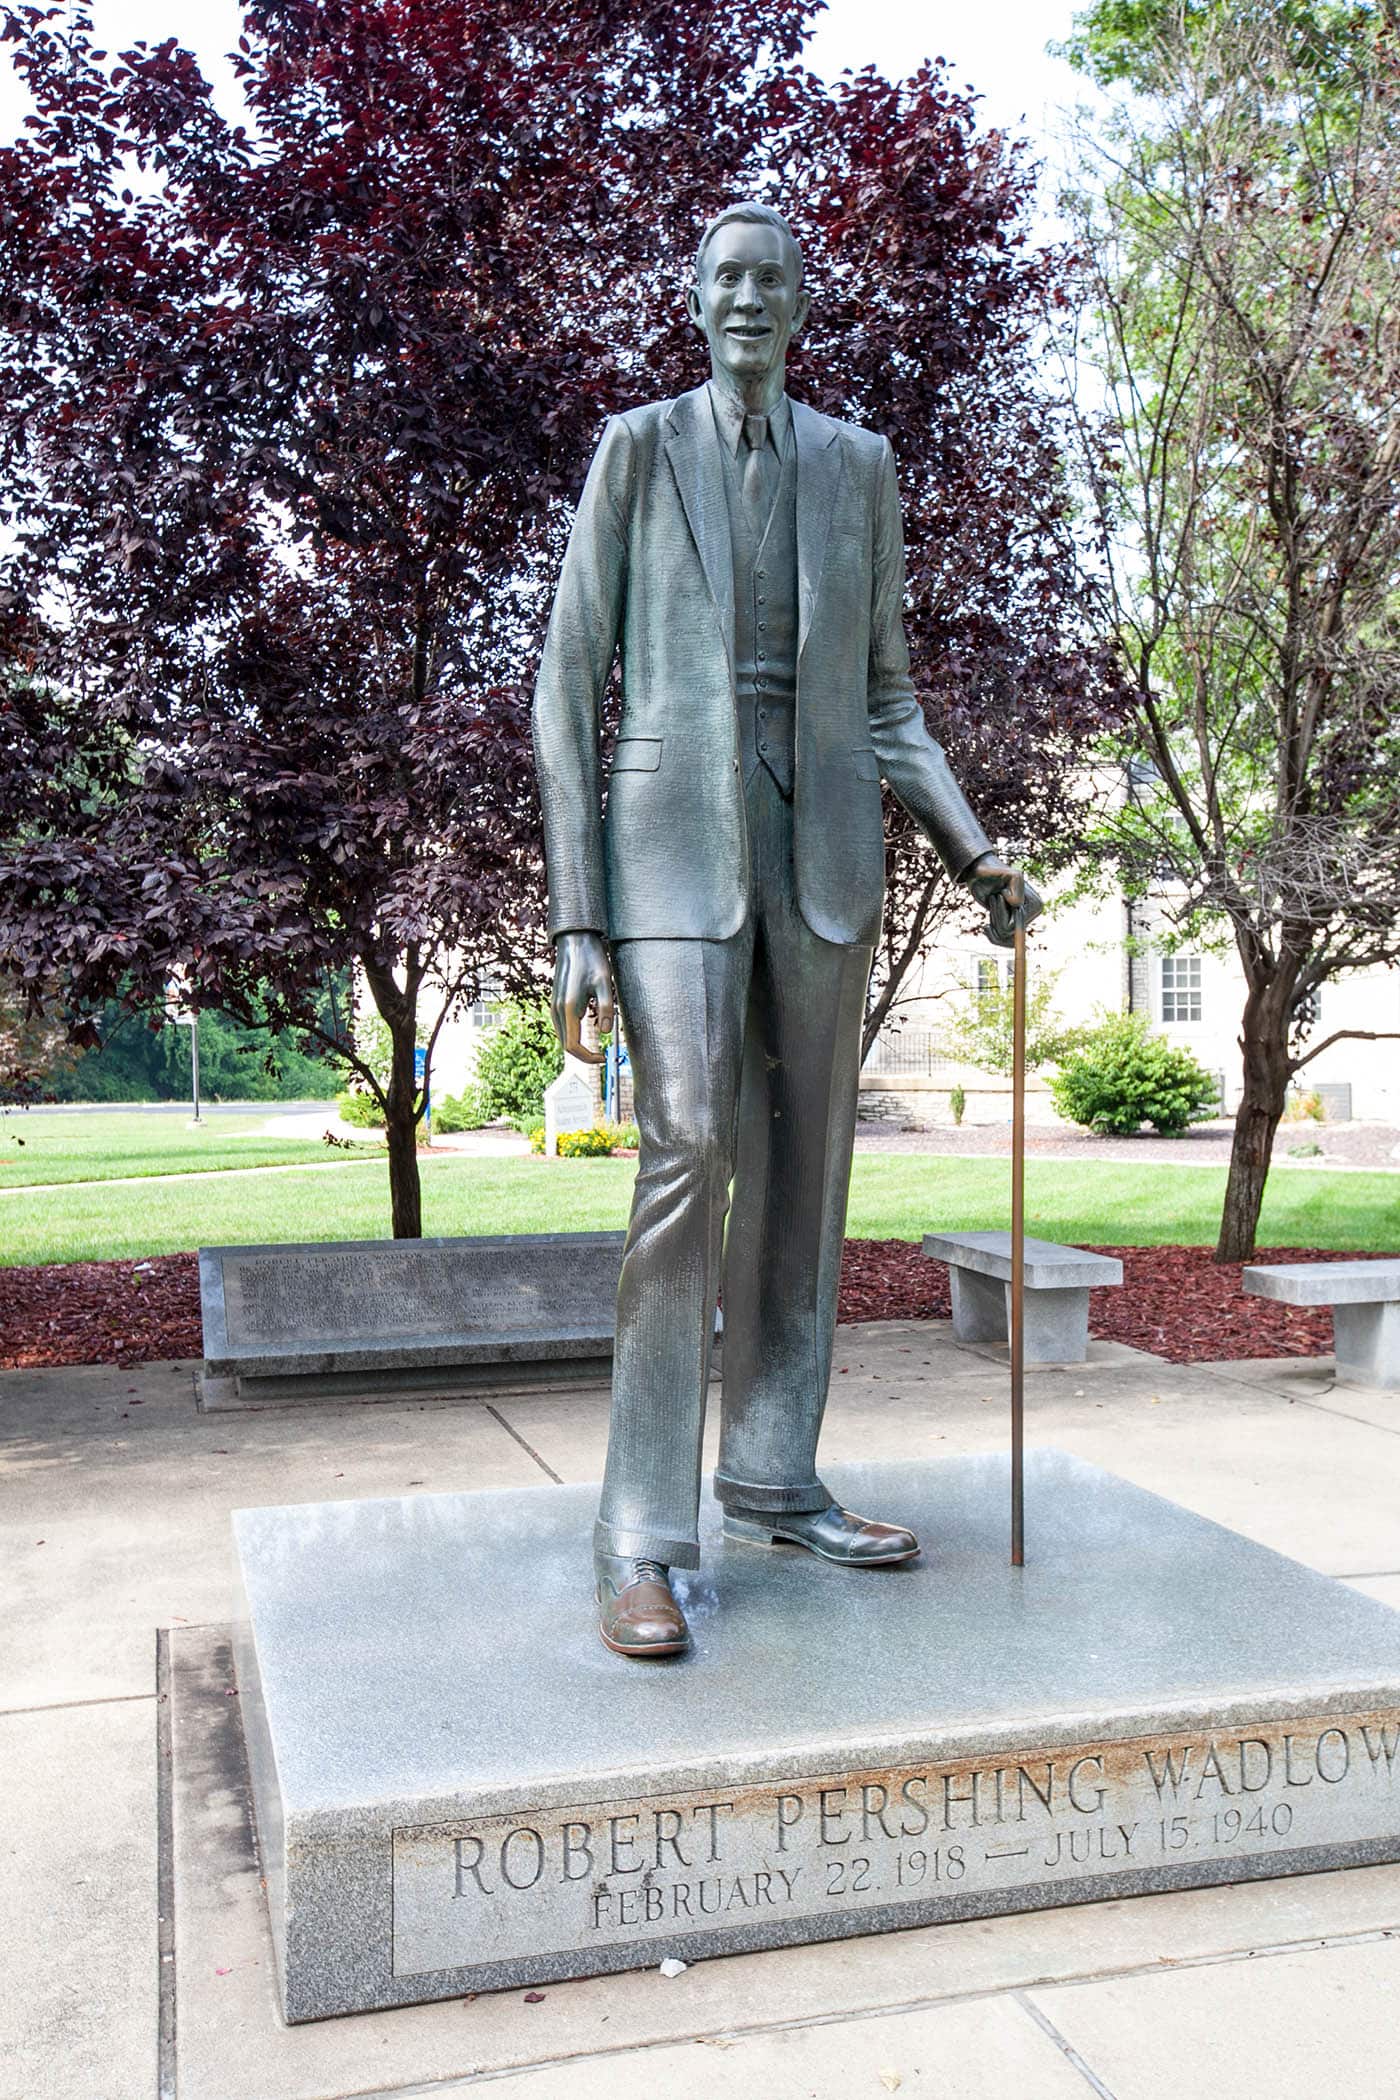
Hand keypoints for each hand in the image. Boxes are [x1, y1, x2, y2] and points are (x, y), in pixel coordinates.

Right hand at [550, 932, 613, 1064]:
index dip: (588, 1058)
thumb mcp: (604, 982)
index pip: (573, 1046)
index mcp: (568, 1008)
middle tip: (602, 1055)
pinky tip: (587, 1029)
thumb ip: (606, 1008)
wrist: (574, 941)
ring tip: (596, 1046)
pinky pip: (562, 1027)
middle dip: (583, 1055)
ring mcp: (554, 1006)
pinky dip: (573, 1035)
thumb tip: (606, 1033)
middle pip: (566, 1045)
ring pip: (563, 1037)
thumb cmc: (591, 959)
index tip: (603, 1057)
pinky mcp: (556, 1002)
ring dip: (578, 1045)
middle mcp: (557, 1010)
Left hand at [964, 853, 1041, 949]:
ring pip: (1004, 937)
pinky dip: (993, 937)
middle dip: (996, 919)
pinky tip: (986, 927)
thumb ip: (1017, 883)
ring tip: (992, 904)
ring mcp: (1021, 920)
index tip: (999, 894)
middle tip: (993, 898)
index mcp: (1036, 904)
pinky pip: (1003, 940)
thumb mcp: (1007, 873)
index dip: (1001, 912)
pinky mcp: (1011, 923)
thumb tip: (1017, 904)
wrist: (981, 874)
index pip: (1014, 924)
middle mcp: (1032, 914)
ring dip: (993, 923)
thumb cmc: (993, 872)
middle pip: (1009, 933)